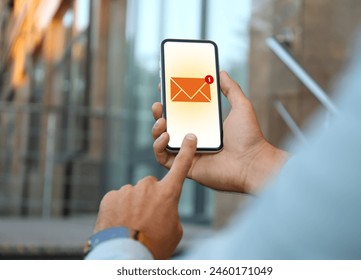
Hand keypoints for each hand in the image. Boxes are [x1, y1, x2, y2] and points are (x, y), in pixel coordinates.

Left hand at [93, 134, 196, 258]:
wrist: (124, 255)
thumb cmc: (154, 245)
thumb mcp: (174, 231)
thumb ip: (171, 212)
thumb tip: (163, 207)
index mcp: (168, 193)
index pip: (181, 167)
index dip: (186, 152)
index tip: (190, 137)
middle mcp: (148, 187)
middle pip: (151, 186)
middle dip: (150, 198)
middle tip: (147, 218)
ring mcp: (127, 190)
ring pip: (133, 194)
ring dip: (133, 206)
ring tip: (132, 225)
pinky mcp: (111, 196)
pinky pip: (118, 200)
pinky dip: (119, 210)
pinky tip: (120, 224)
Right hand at [152, 71, 287, 192]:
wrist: (252, 163)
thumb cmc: (249, 137)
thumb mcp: (241, 106)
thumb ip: (231, 89)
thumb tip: (220, 72)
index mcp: (205, 126)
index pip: (182, 112)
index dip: (171, 101)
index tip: (164, 88)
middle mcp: (194, 139)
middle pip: (169, 125)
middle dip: (159, 113)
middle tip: (159, 104)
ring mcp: (188, 153)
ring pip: (162, 141)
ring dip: (156, 130)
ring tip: (162, 121)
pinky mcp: (186, 166)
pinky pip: (164, 159)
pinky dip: (160, 147)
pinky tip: (167, 136)